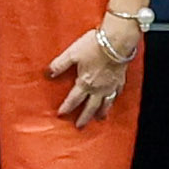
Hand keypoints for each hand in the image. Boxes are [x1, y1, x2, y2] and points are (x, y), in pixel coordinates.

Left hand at [48, 9, 140, 125]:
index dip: (66, 108)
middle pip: (90, 107)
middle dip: (84, 117)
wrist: (117, 42)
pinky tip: (114, 98)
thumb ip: (60, 65)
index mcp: (85, 83)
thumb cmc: (94, 46)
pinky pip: (117, 93)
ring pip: (106, 103)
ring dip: (102, 112)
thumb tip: (48, 73)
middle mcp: (98, 88)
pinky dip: (114, 98)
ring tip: (100, 118)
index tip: (61, 115)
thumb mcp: (72, 53)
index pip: (73, 99)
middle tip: (80, 126)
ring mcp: (111, 85)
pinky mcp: (120, 79)